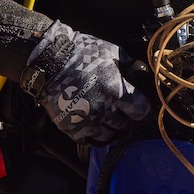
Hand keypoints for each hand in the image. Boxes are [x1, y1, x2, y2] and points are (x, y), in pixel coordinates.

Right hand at [25, 21, 151, 144]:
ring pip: (108, 135)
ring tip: (109, 119)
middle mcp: (103, 109)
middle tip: (122, 110)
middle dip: (126, 117)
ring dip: (111, 128)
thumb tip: (140, 75)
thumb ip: (129, 67)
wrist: (50, 61)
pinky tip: (97, 127)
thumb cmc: (83, 53)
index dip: (143, 109)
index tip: (141, 107)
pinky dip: (96, 136)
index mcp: (116, 90)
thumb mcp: (112, 53)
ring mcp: (86, 121)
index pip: (140, 110)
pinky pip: (90, 141)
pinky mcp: (71, 128)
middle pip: (124, 124)